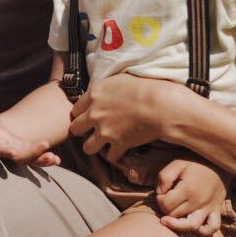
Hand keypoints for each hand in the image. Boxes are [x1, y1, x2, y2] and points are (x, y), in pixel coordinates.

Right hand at [0, 98, 60, 166]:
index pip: (1, 150)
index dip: (6, 152)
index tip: (12, 153)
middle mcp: (7, 152)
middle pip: (19, 157)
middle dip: (32, 153)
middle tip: (45, 144)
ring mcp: (17, 153)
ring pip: (29, 161)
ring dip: (42, 161)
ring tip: (55, 159)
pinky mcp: (24, 151)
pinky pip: (35, 158)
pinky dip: (45, 160)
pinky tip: (57, 160)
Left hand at [69, 75, 194, 163]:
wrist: (160, 105)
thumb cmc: (144, 87)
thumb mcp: (119, 80)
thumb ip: (104, 89)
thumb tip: (100, 92)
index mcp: (94, 95)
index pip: (75, 109)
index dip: (81, 113)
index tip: (87, 115)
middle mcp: (95, 114)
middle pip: (75, 129)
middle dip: (82, 131)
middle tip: (91, 131)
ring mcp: (105, 131)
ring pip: (87, 148)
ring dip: (94, 146)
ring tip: (102, 144)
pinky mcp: (118, 144)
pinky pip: (110, 156)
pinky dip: (115, 154)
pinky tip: (120, 150)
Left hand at [156, 160, 229, 236]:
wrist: (218, 163)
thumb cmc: (195, 164)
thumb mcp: (177, 164)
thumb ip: (164, 177)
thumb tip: (160, 193)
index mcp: (188, 189)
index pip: (166, 204)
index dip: (159, 199)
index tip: (162, 193)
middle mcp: (199, 202)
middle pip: (175, 216)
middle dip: (166, 209)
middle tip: (167, 200)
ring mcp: (209, 208)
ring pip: (191, 226)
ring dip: (178, 225)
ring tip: (171, 220)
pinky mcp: (216, 211)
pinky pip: (212, 228)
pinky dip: (203, 232)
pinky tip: (193, 227)